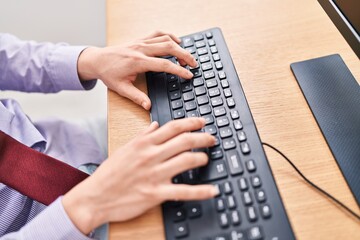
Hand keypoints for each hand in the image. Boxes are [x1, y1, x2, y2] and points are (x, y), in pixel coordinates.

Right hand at [62, 117, 217, 233]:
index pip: (173, 127)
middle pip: (184, 141)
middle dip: (203, 137)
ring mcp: (154, 174)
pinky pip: (183, 191)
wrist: (95, 197)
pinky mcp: (155, 193)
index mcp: (143, 143)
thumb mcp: (124, 148)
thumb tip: (155, 125)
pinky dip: (200, 191)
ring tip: (206, 158)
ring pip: (187, 160)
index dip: (191, 123)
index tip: (202, 122)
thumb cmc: (109, 173)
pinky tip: (212, 190)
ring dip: (202, 158)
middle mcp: (151, 156)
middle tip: (212, 138)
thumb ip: (142, 136)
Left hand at [77, 31, 196, 109]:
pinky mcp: (140, 39)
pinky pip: (158, 33)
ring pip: (165, 39)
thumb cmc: (108, 74)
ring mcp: (141, 42)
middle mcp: (141, 49)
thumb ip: (136, 97)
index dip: (179, 70)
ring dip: (179, 46)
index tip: (189, 75)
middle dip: (185, 55)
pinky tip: (176, 41)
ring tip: (188, 56)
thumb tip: (148, 106)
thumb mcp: (121, 88)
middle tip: (194, 64)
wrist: (97, 60)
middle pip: (169, 48)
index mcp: (138, 62)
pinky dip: (169, 35)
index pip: (164, 65)